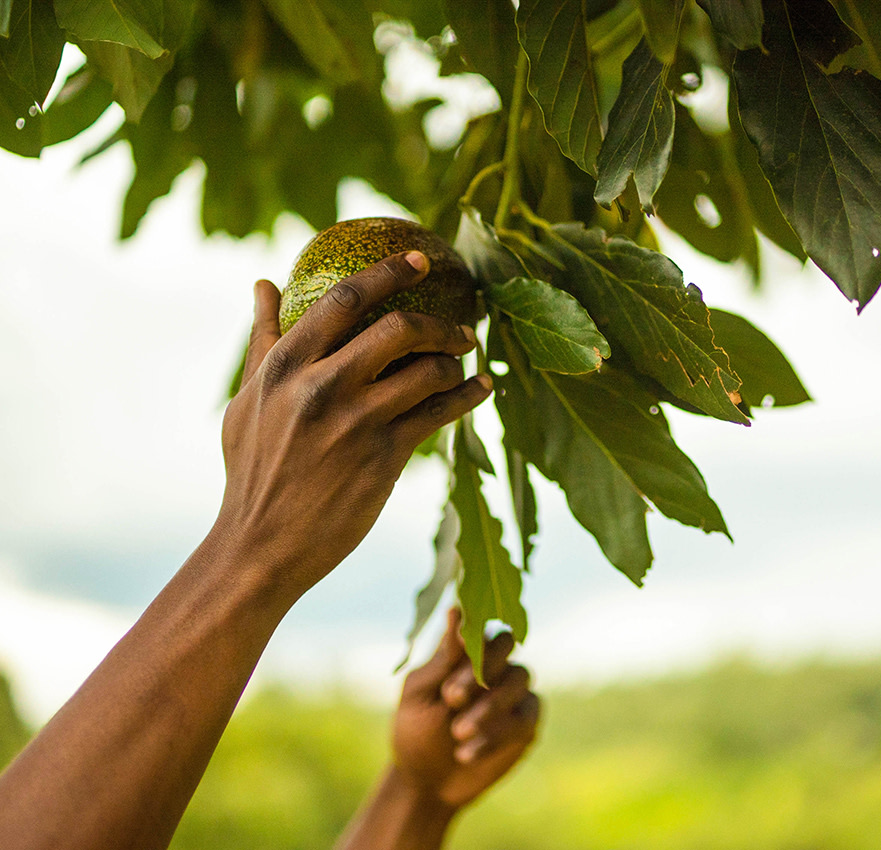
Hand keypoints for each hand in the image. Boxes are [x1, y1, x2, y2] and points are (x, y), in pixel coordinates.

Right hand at [212, 252, 491, 598]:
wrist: (261, 546)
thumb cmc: (253, 471)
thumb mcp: (247, 401)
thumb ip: (263, 340)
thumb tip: (265, 283)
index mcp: (284, 366)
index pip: (343, 299)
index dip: (387, 272)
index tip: (419, 259)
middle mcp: (321, 387)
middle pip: (397, 328)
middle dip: (438, 319)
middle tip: (462, 321)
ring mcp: (355, 422)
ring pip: (427, 370)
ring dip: (455, 360)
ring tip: (464, 360)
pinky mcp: (384, 457)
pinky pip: (440, 414)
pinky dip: (468, 395)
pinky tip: (480, 388)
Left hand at [393, 608, 540, 811]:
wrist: (426, 782)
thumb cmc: (417, 729)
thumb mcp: (419, 694)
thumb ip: (442, 658)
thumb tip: (456, 611)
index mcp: (465, 650)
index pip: (478, 624)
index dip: (472, 635)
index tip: (458, 650)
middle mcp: (495, 664)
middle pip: (506, 641)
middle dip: (481, 669)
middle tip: (451, 698)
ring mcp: (514, 691)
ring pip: (519, 678)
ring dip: (488, 706)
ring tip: (458, 733)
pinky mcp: (527, 722)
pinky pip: (524, 717)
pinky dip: (495, 735)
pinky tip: (467, 753)